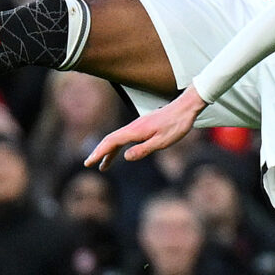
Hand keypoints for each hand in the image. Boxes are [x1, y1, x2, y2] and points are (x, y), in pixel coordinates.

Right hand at [87, 85, 207, 165]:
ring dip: (108, 151)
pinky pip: (125, 137)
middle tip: (89, 164)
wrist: (185, 108)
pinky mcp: (142, 126)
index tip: (89, 162)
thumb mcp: (162, 142)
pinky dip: (118, 146)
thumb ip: (143, 149)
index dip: (99, 153)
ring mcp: (137, 126)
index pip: (111, 142)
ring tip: (103, 165)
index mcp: (135, 131)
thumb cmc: (176, 125)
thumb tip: (125, 157)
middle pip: (110, 140)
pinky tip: (119, 153)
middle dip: (99, 152)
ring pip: (117, 139)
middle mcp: (133, 127)